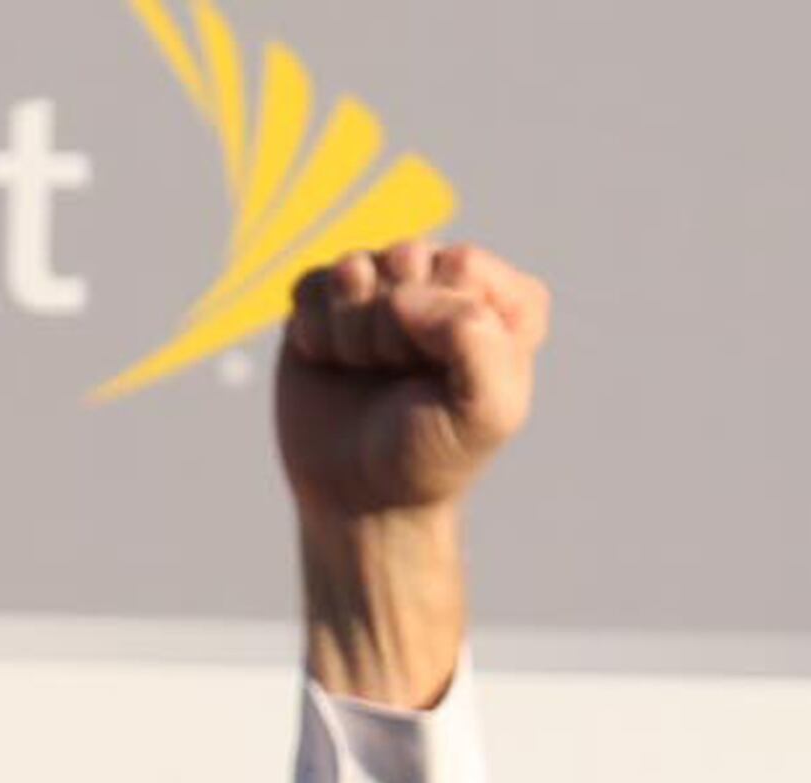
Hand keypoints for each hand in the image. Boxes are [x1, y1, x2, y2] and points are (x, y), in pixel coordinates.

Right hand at [279, 239, 549, 704]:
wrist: (360, 497)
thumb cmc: (431, 456)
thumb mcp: (487, 413)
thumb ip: (477, 339)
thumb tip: (403, 294)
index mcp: (498, 309)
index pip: (466, 265)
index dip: (446, 317)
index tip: (445, 373)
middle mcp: (440, 289)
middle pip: (407, 256)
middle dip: (395, 325)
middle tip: (400, 376)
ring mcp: (382, 289)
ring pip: (355, 266)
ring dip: (353, 332)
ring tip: (365, 372)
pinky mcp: (328, 299)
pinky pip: (312, 281)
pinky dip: (317, 330)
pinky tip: (332, 364)